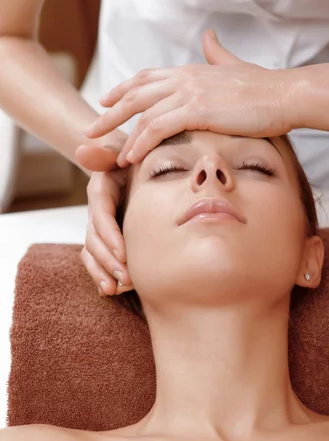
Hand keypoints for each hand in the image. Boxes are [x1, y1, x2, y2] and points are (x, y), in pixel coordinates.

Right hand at [75, 135, 133, 296]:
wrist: (132, 167)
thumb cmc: (132, 157)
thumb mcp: (120, 150)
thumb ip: (105, 152)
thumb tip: (83, 149)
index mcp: (100, 192)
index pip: (101, 216)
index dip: (110, 236)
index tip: (123, 254)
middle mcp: (96, 212)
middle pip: (95, 240)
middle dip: (108, 261)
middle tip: (126, 277)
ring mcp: (99, 228)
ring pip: (93, 253)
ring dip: (103, 272)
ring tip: (116, 289)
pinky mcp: (105, 240)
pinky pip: (96, 259)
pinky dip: (100, 275)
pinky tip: (109, 291)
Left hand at [86, 30, 299, 164]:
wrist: (285, 95)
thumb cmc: (265, 89)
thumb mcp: (235, 67)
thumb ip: (217, 55)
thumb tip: (208, 37)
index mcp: (191, 70)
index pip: (148, 77)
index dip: (125, 89)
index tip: (108, 100)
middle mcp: (185, 78)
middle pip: (137, 93)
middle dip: (112, 112)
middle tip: (93, 128)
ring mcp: (190, 93)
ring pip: (144, 113)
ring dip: (125, 136)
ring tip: (112, 155)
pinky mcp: (197, 110)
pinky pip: (159, 128)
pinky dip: (142, 143)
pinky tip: (132, 157)